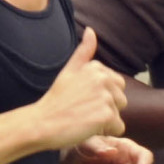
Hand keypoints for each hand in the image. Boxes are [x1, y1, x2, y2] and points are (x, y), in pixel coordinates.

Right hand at [36, 27, 127, 150]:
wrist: (42, 122)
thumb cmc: (55, 100)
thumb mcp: (68, 70)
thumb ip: (83, 52)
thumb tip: (91, 31)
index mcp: (96, 68)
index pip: (117, 85)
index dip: (102, 96)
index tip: (84, 100)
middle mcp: (103, 79)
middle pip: (121, 99)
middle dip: (107, 109)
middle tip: (84, 111)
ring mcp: (106, 96)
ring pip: (119, 114)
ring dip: (106, 121)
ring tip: (85, 119)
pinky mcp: (107, 115)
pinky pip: (119, 127)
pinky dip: (106, 132)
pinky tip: (88, 128)